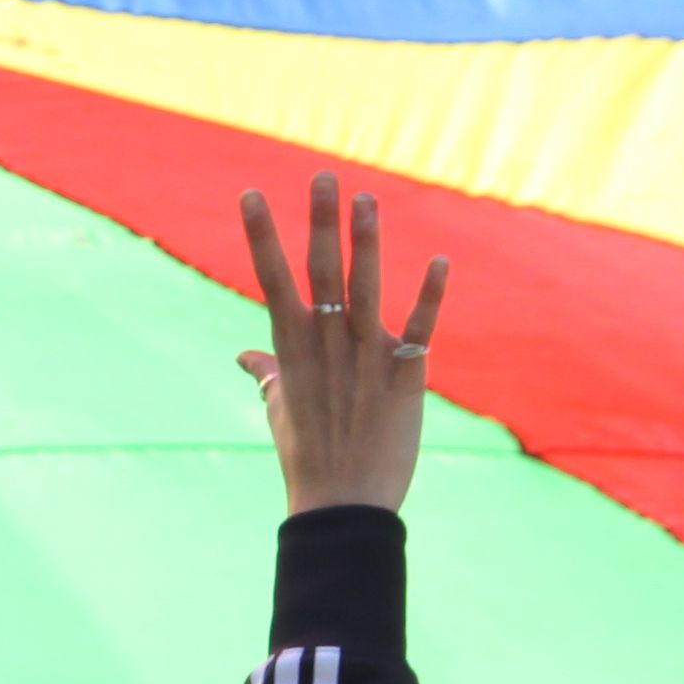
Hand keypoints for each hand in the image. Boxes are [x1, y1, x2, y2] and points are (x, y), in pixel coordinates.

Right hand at [235, 173, 446, 514]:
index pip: (272, 280)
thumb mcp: (281, 411)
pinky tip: (440, 260)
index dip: (262, 236)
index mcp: (291, 351)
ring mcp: (365, 360)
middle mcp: (326, 347)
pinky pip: (420, 330)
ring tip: (367, 199)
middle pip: (321, 273)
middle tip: (322, 176)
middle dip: (319, 222)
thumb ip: (267, 375)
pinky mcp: (404, 377)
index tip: (252, 194)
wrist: (342, 506)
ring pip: (366, 290)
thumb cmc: (308, 458)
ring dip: (367, 243)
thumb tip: (242, 356)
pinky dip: (430, 296)